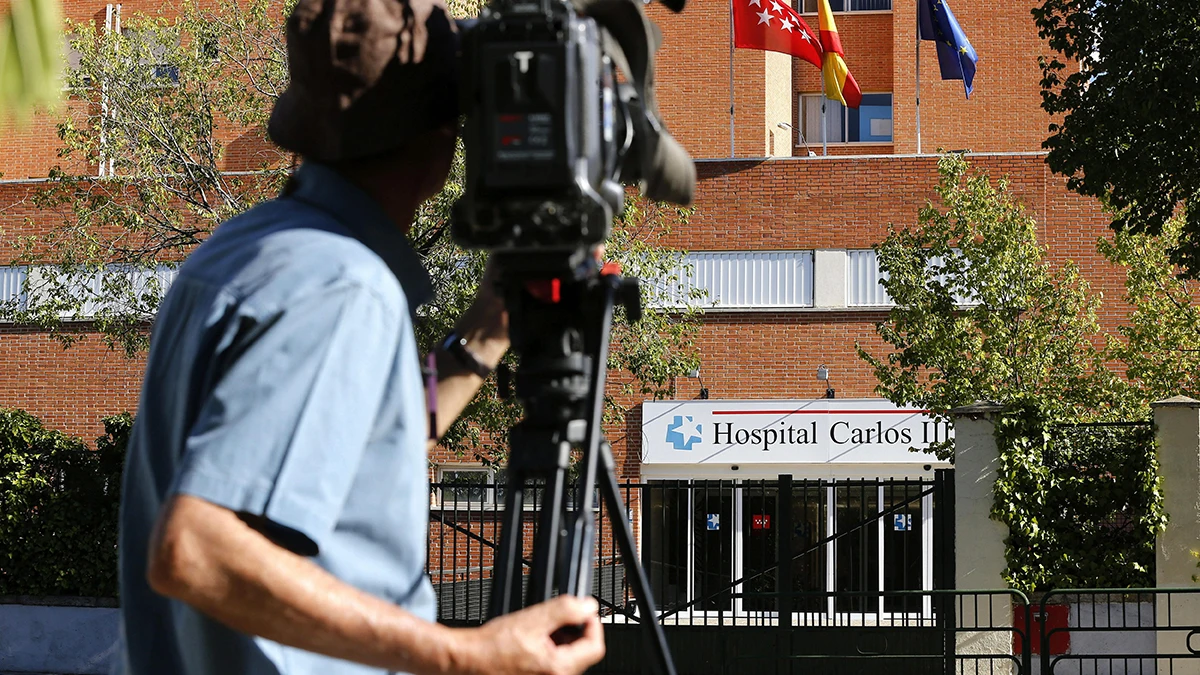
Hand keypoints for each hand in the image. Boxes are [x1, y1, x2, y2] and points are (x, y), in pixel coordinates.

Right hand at [454, 595, 604, 674]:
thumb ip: (565, 610)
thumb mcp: (532, 619)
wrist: (468, 660)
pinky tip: (533, 641)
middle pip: (582, 652)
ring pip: (568, 657)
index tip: (583, 612)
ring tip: (538, 630)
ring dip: (560, 640)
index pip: (595, 647)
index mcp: (558, 668)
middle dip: (572, 631)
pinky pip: (554, 664)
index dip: (592, 624)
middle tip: (554, 619)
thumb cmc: (491, 646)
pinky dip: (549, 649)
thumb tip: (588, 607)